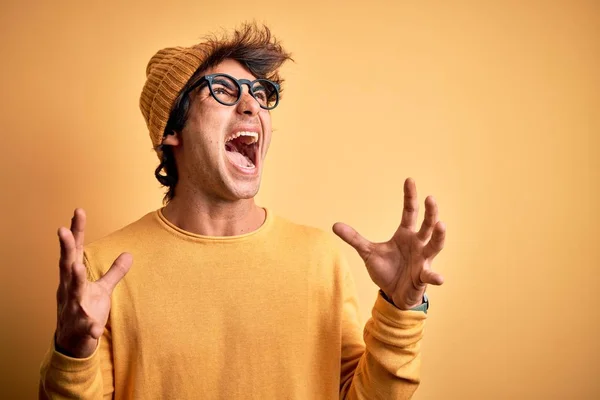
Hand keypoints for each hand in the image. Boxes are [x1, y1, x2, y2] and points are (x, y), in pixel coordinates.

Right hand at [55, 208, 131, 357]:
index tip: (78, 211)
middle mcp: (69, 290)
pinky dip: (91, 327)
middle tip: (62, 230)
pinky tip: (96, 328)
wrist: (73, 343)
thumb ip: (114, 271)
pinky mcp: (82, 328)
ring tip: (77, 268)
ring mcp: (74, 308)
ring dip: (74, 280)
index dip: (76, 231)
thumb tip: (129, 253)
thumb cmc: (85, 310)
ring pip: (73, 292)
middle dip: (65, 248)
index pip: (74, 250)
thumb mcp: (102, 289)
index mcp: (73, 278)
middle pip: (66, 265)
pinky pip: (87, 327)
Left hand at [333, 178, 445, 309]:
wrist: (394, 294)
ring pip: (434, 245)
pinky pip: (430, 276)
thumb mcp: (368, 252)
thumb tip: (334, 225)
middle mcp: (418, 243)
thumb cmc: (386, 270)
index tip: (409, 180)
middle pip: (427, 224)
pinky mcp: (423, 277)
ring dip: (438, 236)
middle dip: (430, 212)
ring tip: (441, 225)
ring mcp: (423, 260)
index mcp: (405, 234)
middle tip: (431, 198)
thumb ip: (354, 238)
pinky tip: (439, 278)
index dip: (410, 196)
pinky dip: (435, 277)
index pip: (410, 211)